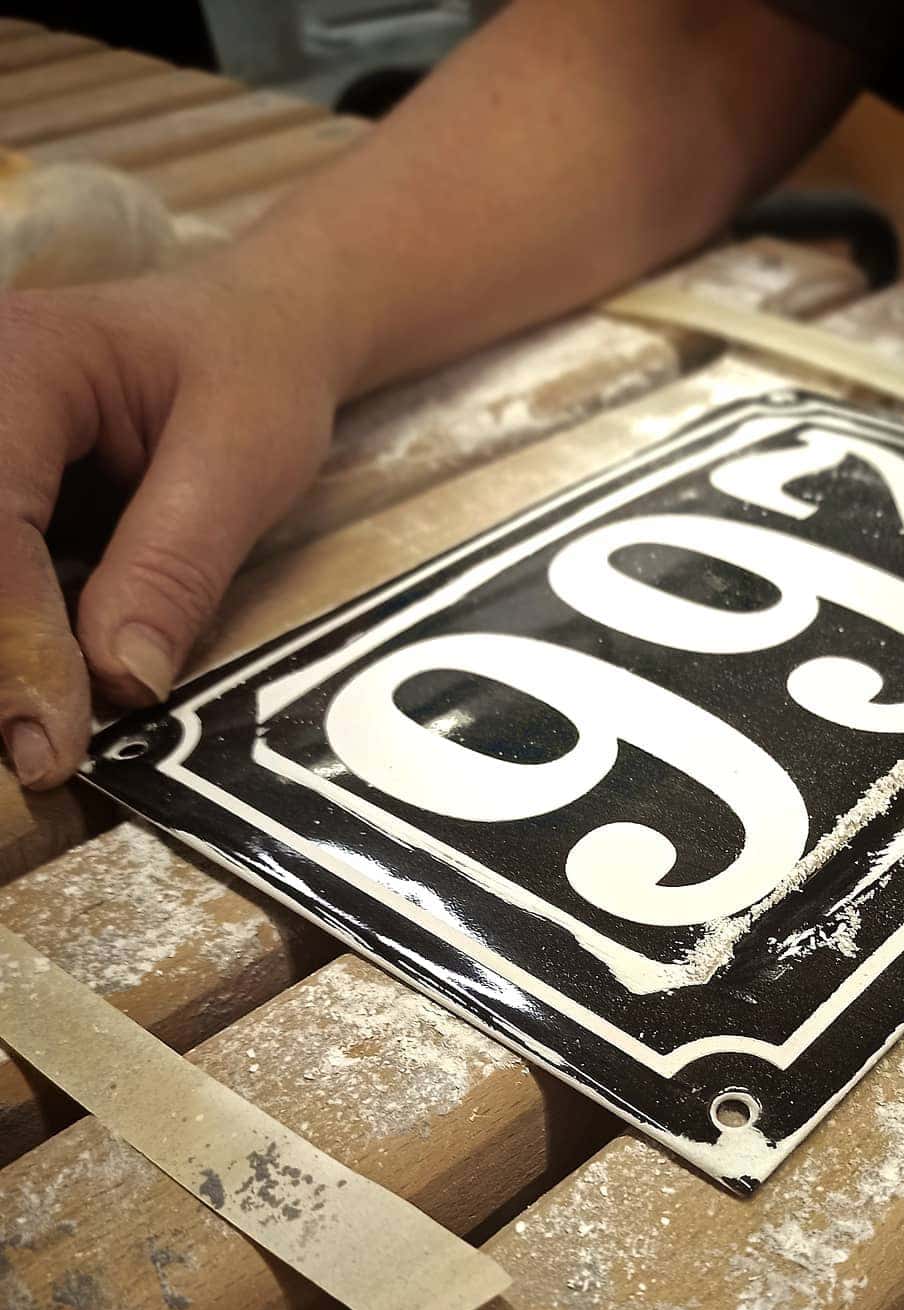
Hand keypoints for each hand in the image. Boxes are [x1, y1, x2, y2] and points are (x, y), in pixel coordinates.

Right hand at [0, 259, 341, 788]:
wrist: (255, 332)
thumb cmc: (255, 375)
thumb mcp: (244, 460)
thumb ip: (178, 564)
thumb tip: (120, 683)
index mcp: (19, 364)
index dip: (13, 640)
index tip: (52, 739)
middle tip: (36, 759)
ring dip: (3, 657)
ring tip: (40, 741)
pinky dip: (19, 640)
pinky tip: (43, 696)